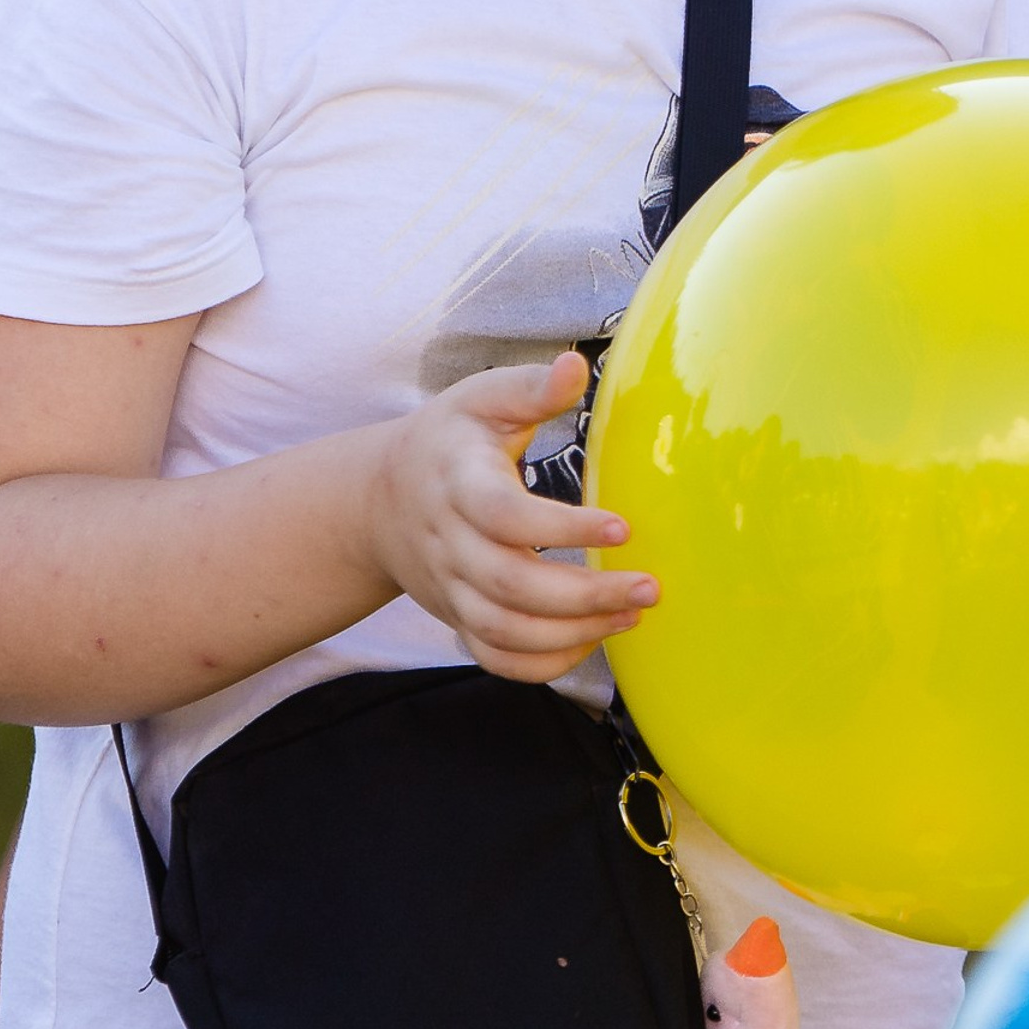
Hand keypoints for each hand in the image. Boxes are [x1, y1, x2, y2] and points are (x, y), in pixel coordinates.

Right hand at [377, 352, 658, 681]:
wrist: (379, 500)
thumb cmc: (448, 441)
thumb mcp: (480, 400)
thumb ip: (530, 388)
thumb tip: (576, 364)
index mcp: (458, 483)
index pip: (504, 516)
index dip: (562, 529)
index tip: (622, 527)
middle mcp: (450, 544)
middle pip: (512, 586)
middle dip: (586, 595)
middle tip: (649, 587)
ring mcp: (452, 589)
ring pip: (506, 630)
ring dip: (574, 632)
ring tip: (633, 615)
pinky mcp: (459, 618)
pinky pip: (497, 657)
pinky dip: (543, 663)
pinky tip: (593, 641)